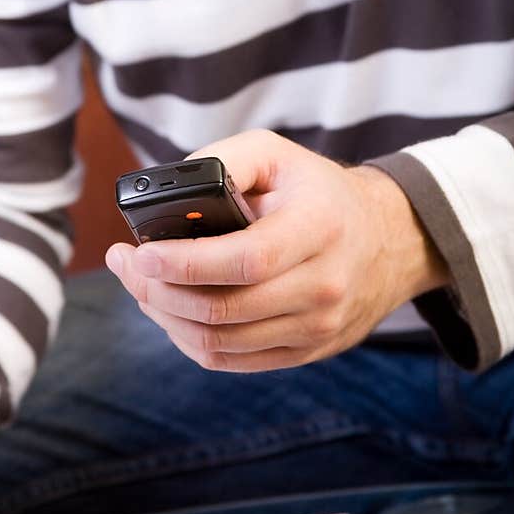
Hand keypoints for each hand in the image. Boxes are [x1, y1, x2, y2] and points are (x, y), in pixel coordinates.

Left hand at [106, 130, 448, 373]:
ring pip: (220, 342)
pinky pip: (231, 360)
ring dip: (165, 317)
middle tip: (124, 264)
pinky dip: (188, 338)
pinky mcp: (306, 352)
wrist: (389, 239)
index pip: (246, 260)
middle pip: (224, 309)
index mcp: (320, 228)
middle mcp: (324, 285)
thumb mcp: (277, 154)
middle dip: (157, 291)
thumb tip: (168, 189)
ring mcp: (318, 327)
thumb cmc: (317, 191)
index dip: (185, 264)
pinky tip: (169, 310)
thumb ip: (225, 161)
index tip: (140, 253)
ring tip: (140, 285)